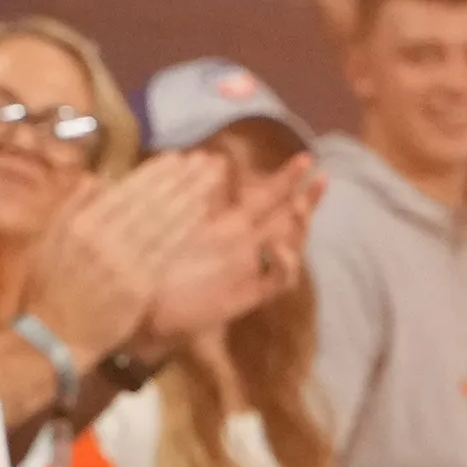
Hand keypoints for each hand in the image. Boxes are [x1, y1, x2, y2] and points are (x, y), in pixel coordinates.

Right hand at [19, 149, 201, 356]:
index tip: (177, 158)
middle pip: (149, 202)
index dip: (154, 173)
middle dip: (180, 179)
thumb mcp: (49, 240)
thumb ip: (73, 207)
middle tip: (206, 160)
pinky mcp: (139, 286)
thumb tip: (96, 178)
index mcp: (80, 224)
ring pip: (162, 223)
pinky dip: (185, 230)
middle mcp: (102, 239)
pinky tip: (203, 215)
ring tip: (211, 179)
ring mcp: (122, 263)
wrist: (54, 335)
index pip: (125, 191)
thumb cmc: (49, 288)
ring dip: (190, 198)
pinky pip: (167, 252)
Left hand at [134, 152, 323, 346]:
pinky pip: (277, 281)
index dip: (288, 180)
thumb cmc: (155, 264)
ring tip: (297, 208)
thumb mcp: (174, 221)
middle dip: (308, 200)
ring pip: (290, 247)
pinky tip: (278, 248)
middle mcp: (248, 246)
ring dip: (298, 228)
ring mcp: (251, 270)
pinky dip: (284, 265)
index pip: (269, 198)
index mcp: (231, 226)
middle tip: (322, 179)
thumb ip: (196, 194)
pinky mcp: (249, 294)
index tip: (307, 159)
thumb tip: (210, 157)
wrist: (145, 310)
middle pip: (289, 221)